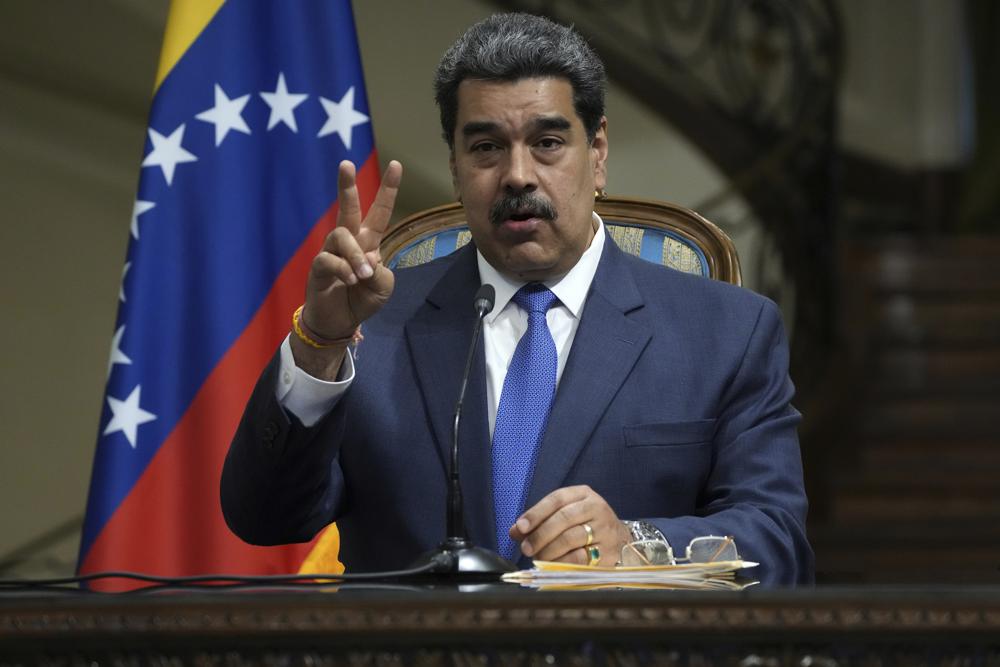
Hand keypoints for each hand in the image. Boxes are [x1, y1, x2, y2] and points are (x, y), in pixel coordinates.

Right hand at [292, 160, 401, 376]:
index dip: (388, 190)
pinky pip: (328, 259)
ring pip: (341, 236)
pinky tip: (351, 280)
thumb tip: (369, 261)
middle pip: (348, 209)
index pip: (379, 212)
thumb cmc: (360, 300)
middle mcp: (348, 241)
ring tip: (362, 276)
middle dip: (347, 186)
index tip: (397, 164)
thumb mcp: (382, 288)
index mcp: (368, 242)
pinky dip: (343, 269)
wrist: (338, 323)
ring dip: (355, 255)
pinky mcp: (318, 267)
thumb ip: (383, 272)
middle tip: (346, 163)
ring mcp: (331, 252)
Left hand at [508, 485, 630, 565]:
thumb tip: (515, 532)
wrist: (619, 540)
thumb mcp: (564, 515)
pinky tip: (552, 565)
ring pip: (571, 538)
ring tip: (537, 558)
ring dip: (549, 550)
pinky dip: (562, 562)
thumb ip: (539, 521)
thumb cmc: (585, 525)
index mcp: (583, 494)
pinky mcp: (609, 551)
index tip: (520, 527)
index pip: (556, 499)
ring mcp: (605, 529)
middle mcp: (596, 507)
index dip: (536, 513)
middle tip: (526, 548)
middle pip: (563, 518)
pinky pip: (581, 557)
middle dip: (541, 534)